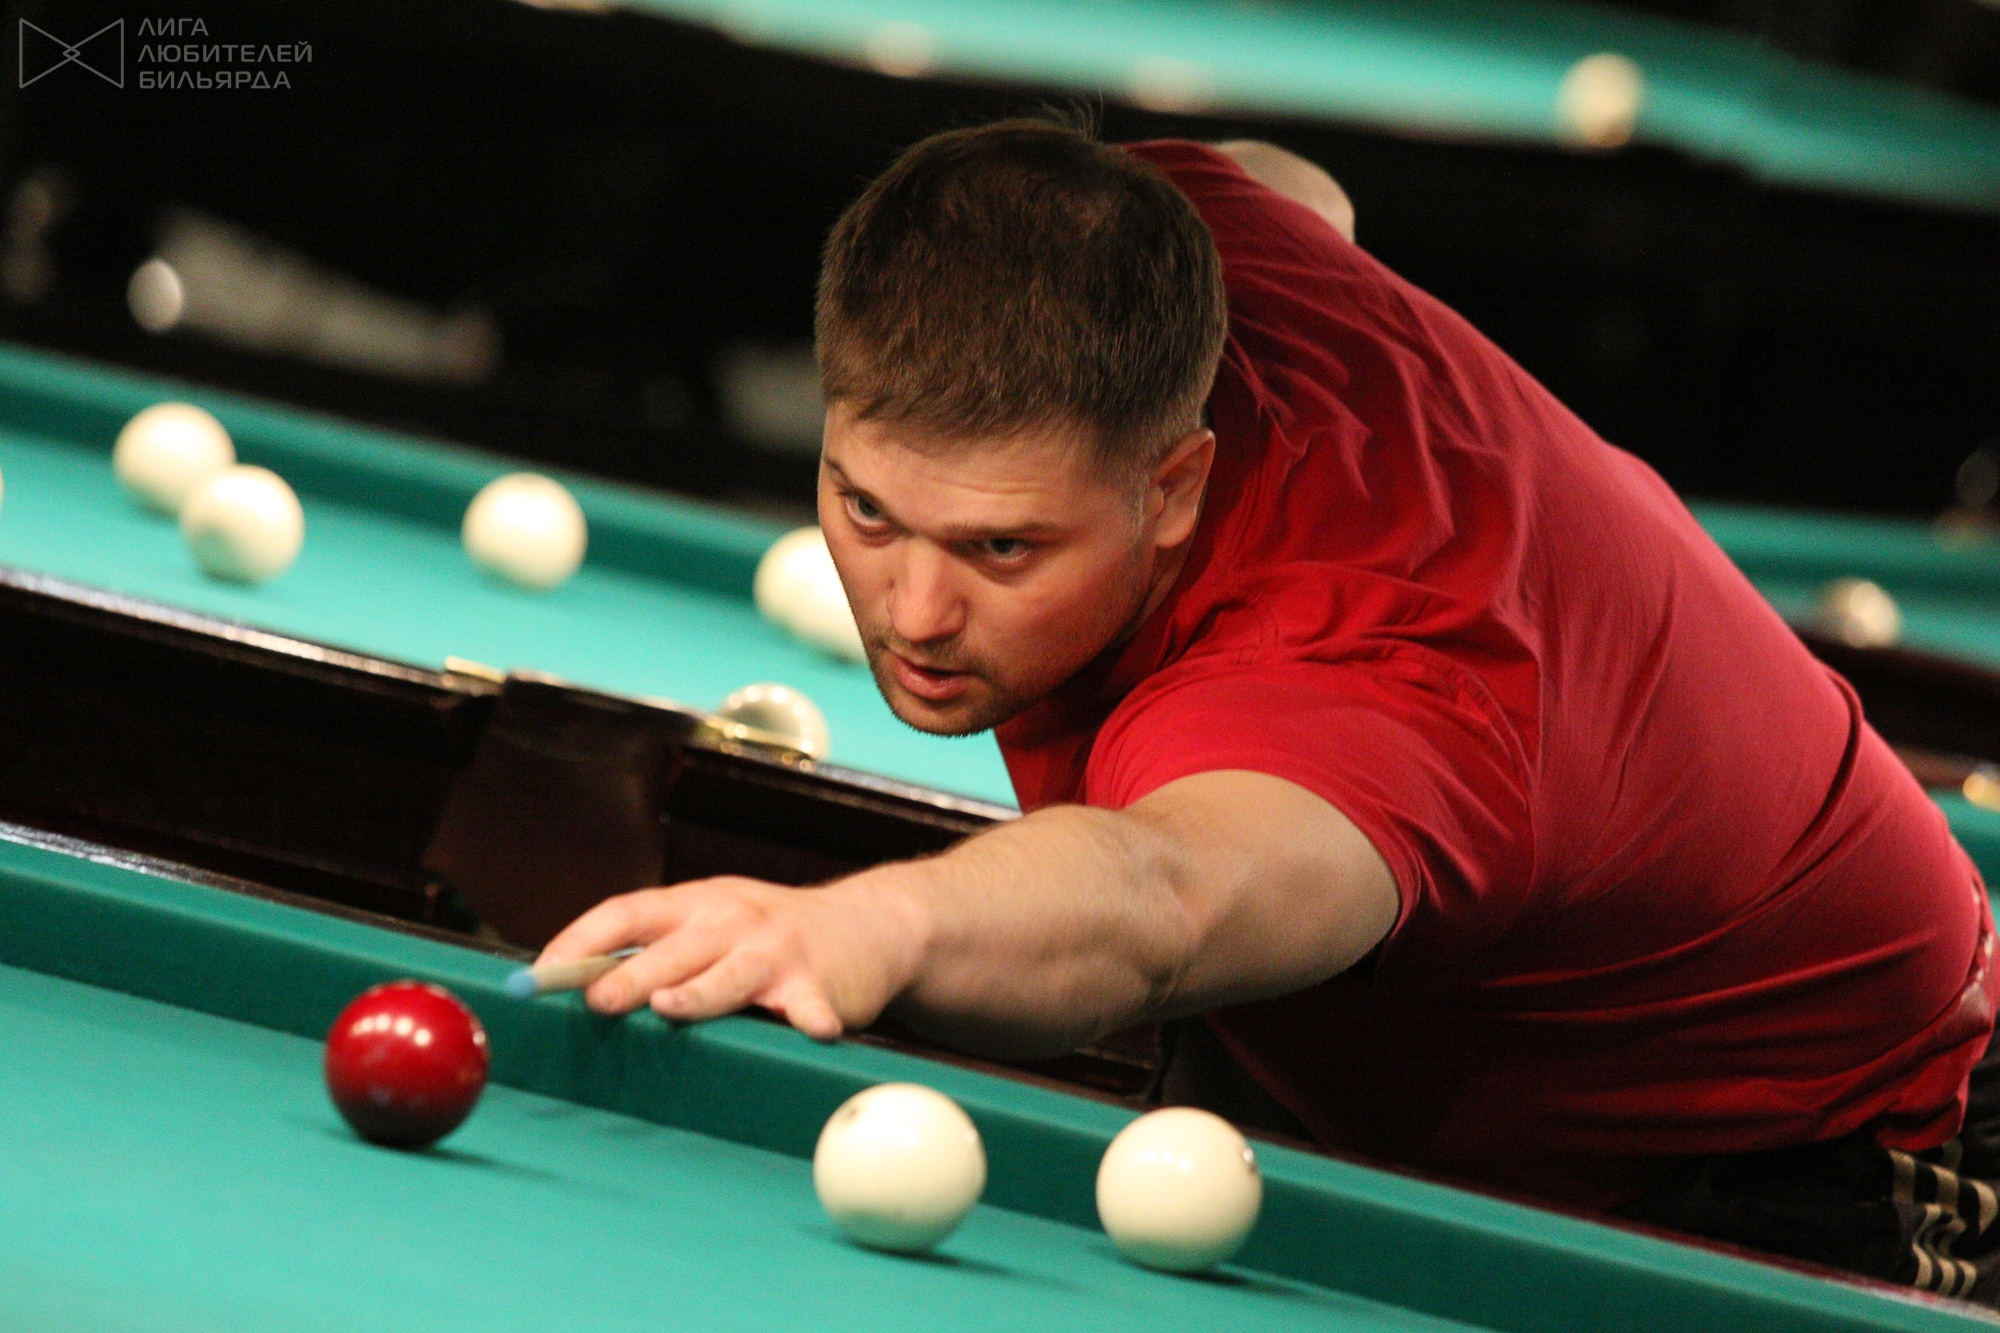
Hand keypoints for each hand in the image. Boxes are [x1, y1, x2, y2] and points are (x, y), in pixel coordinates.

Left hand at [533, 874, 924, 1041]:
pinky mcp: (819, 983)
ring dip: (700, 993)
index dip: (578, 941)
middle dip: (630, 976)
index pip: (625, 913)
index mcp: (694, 904)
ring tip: (670, 1009)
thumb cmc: (770, 937)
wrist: (870, 925)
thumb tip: (573, 987)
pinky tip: (812, 1030)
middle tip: (595, 1002)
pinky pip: (810, 1004)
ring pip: (730, 975)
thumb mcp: (712, 925)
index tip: (539, 976)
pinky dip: (809, 1017)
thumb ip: (657, 950)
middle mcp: (731, 920)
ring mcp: (776, 951)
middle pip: (672, 949)